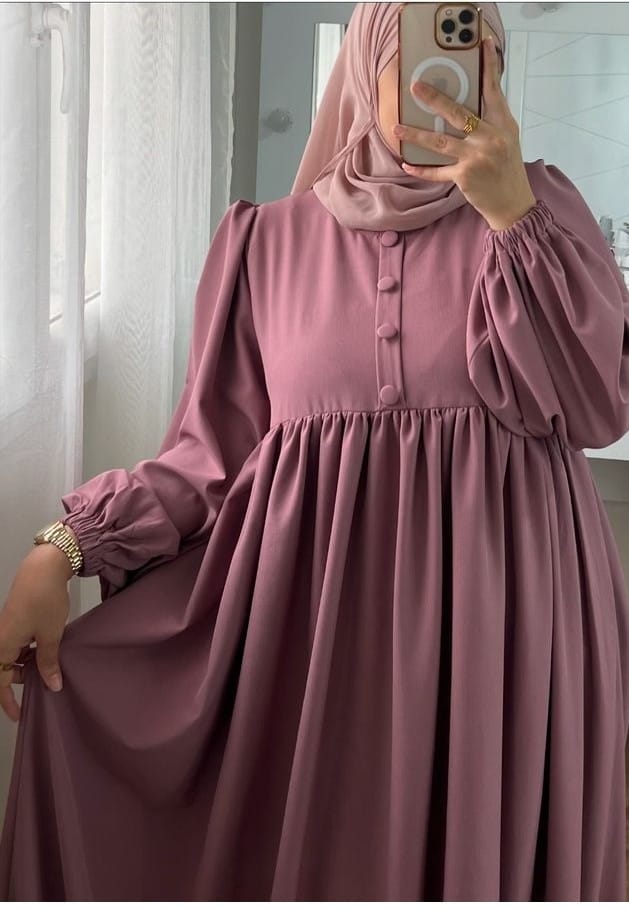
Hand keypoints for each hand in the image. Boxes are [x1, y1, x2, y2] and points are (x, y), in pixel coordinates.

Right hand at [0, 547, 70, 721]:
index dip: (8, 701)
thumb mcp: (50, 635)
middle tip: (44, 685)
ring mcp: (7, 628)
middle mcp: (0, 638)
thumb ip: (49, 662)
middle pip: (4, 669)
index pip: (0, 682)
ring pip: (12, 656)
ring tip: (49, 668)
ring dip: (27, 665)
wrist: (43, 567)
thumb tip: (52, 686)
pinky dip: (29, 652)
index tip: (19, 715)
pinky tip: (46, 651)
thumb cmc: (44, 600)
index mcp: (2, 645)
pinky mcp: (15, 620)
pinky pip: (17, 644)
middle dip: (21, 680)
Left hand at [393, 36, 536, 229]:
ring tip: (396, 128)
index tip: (484, 45)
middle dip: (434, 99)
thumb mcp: (507, 139)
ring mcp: (475, 158)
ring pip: (439, 142)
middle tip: (415, 88)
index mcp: (502, 125)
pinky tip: (406, 164)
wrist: (512, 203)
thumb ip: (491, 121)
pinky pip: (436, 171)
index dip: (489, 67)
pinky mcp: (464, 177)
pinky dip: (420, 169)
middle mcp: (489, 138)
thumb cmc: (507, 169)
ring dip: (415, 135)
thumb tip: (466, 105)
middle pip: (458, 113)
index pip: (494, 91)